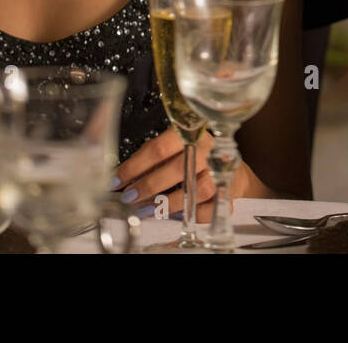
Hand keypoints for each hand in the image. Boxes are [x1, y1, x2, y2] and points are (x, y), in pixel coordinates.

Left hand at [112, 129, 262, 222]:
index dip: (135, 166)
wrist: (230, 168)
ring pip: (195, 190)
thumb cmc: (194, 156)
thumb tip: (122, 175)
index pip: (159, 148)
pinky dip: (190, 214)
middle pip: (177, 168)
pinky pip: (208, 208)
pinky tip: (176, 214)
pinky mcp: (228, 194)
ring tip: (145, 209)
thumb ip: (151, 158)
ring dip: (166, 203)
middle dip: (148, 185)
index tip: (117, 180)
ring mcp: (220, 172)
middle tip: (129, 197)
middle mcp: (208, 149)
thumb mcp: (173, 148)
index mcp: (191, 133)